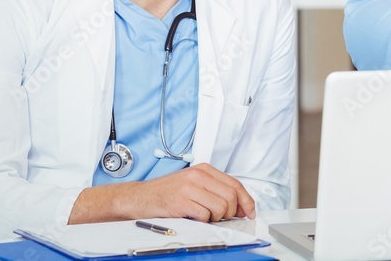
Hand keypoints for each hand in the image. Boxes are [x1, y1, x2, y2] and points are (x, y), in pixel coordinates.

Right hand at [133, 163, 254, 220]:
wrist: (139, 198)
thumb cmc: (167, 193)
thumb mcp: (193, 184)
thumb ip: (215, 190)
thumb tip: (239, 207)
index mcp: (204, 169)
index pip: (235, 184)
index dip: (246, 201)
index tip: (250, 212)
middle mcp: (198, 176)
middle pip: (231, 197)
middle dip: (231, 212)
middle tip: (222, 218)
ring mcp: (189, 188)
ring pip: (221, 207)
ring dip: (216, 218)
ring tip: (205, 217)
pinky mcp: (181, 201)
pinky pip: (204, 215)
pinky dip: (203, 221)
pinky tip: (194, 219)